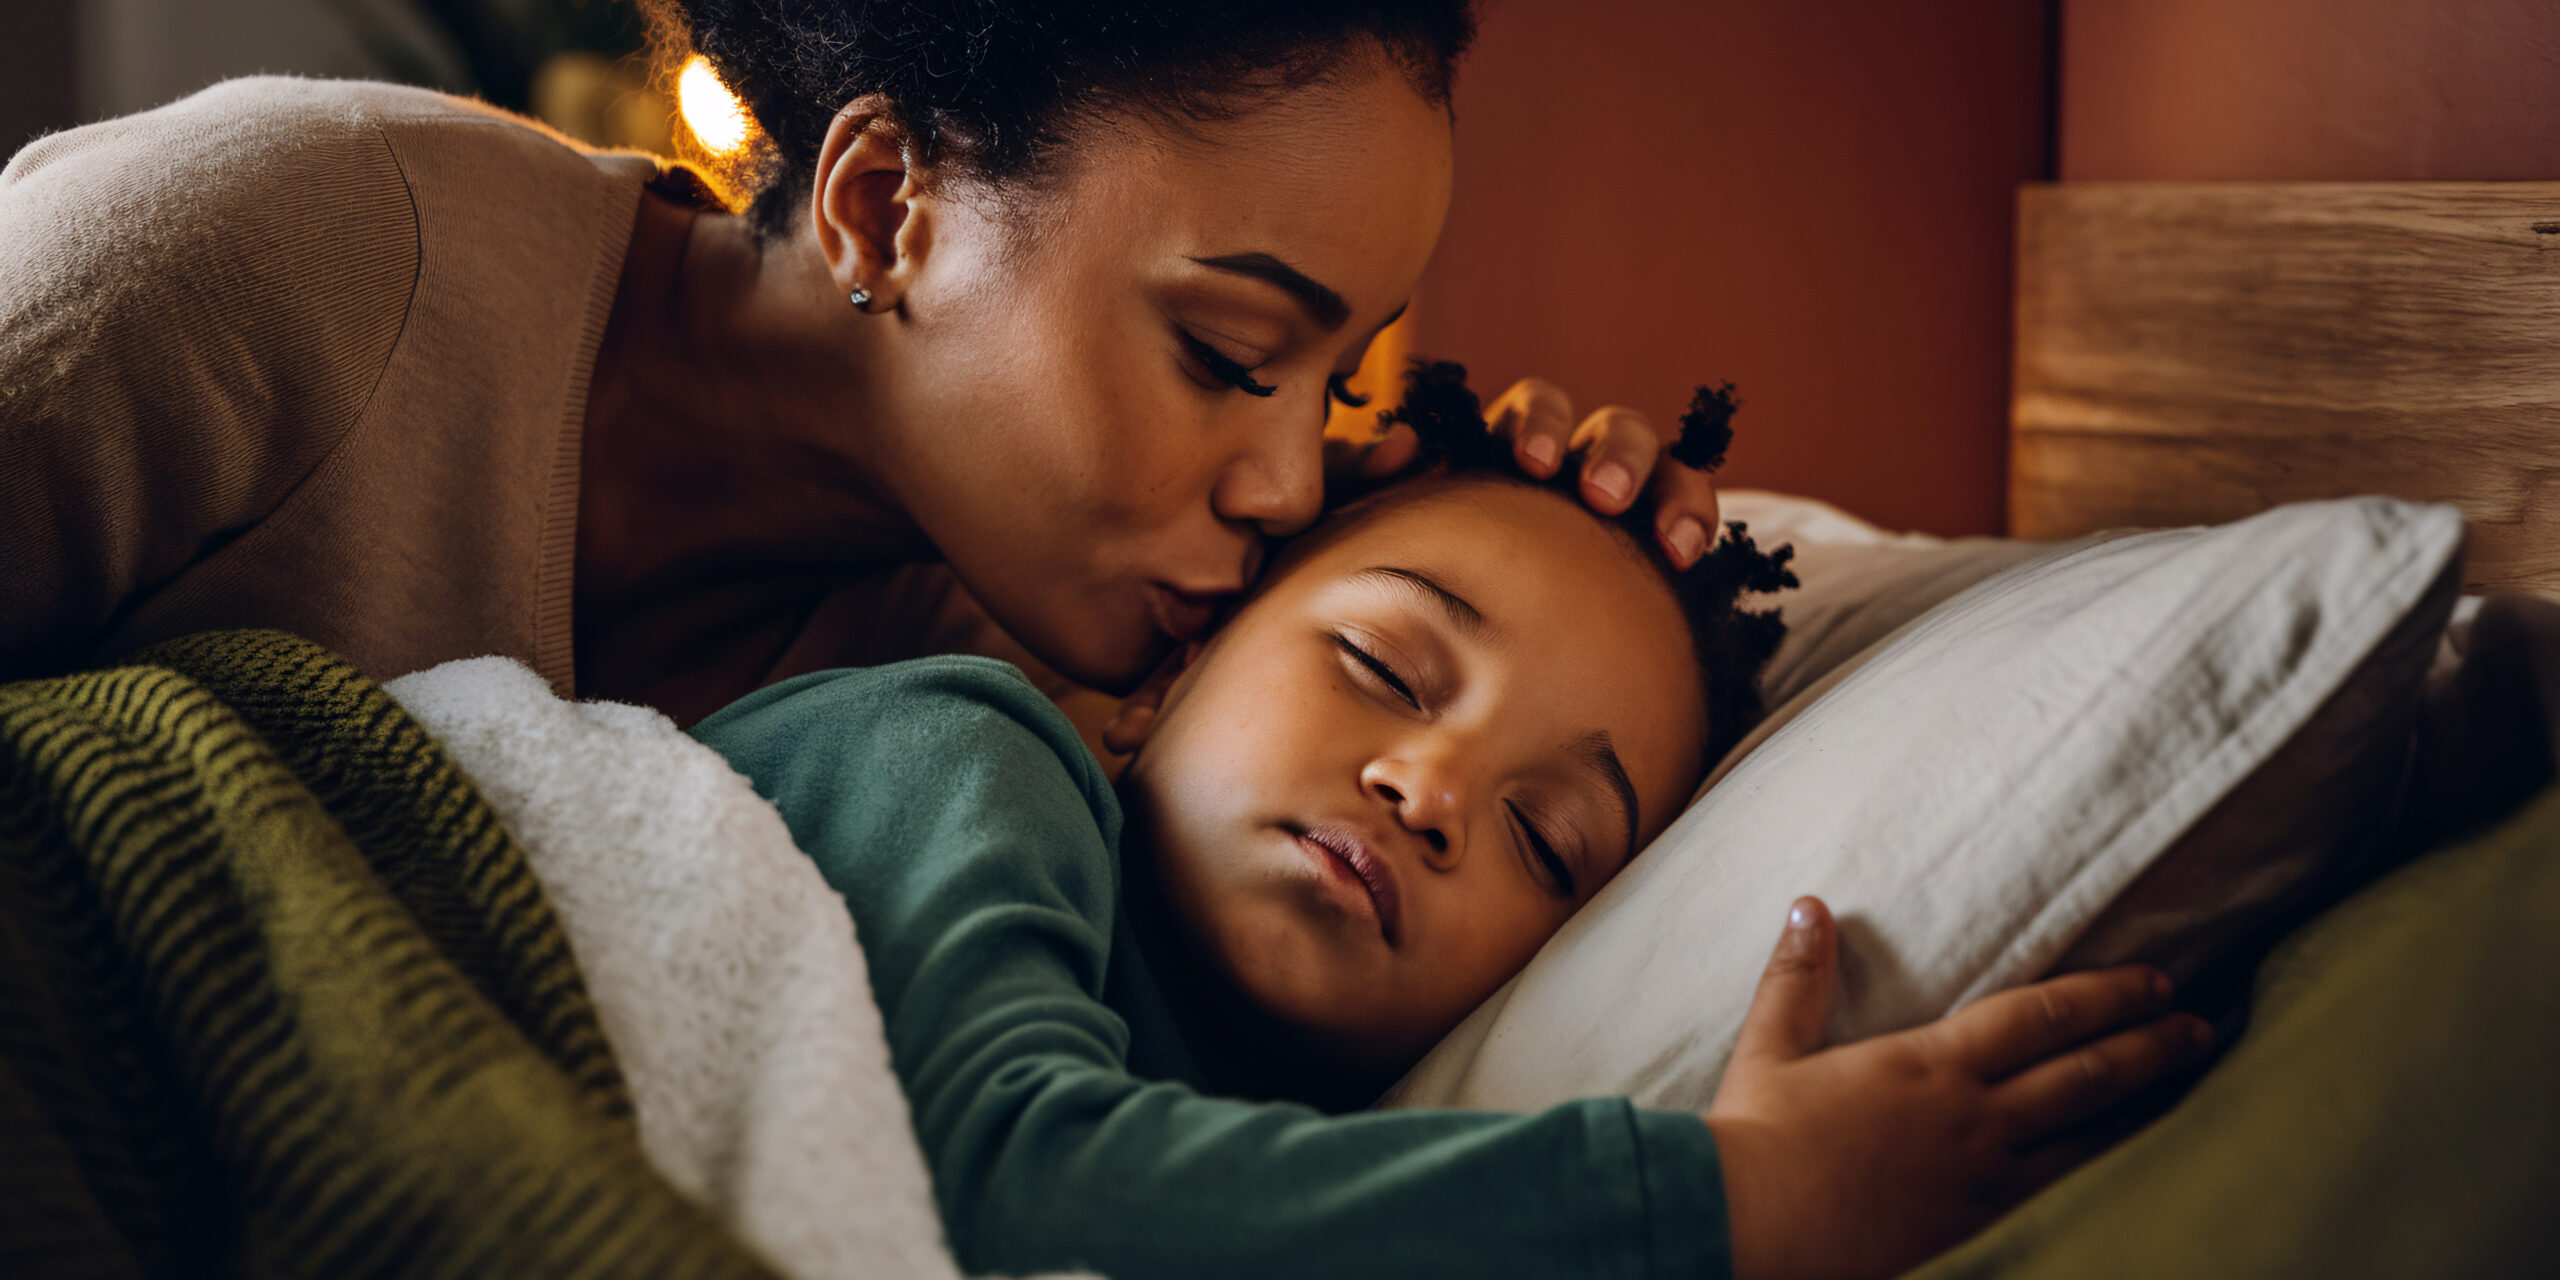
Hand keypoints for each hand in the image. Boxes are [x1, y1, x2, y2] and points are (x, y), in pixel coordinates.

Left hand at [1324, 376, 1724, 567]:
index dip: (1533, 424)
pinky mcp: (1650, 542)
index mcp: (1499, 459)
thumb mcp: (1363, 531)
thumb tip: (1402, 446)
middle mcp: (1562, 471)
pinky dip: (1690, 516)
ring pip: (1650, 454)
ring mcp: (1612, 502)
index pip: (1525, 415)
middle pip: (1600, 425)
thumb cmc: (1402, 591)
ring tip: (1657, 530)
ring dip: (1654, 476)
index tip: (1531, 463)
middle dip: (1605, 448)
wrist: (1452, 677)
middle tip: (1599, 495)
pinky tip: (1683, 555)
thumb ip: (1358, 481)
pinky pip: (1685, 510)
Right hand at [1704, 898, 2214, 1279]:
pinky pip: (2056, 1186)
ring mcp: (1979, 1177)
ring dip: (2141, 1104)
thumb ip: (1798, 976)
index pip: (2038, 1018)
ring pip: (2085, 1136)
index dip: (2103, 996)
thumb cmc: (1756, 1138)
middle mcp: (1970, 1118)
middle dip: (2147, 1045)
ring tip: (2185, 1083)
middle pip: (2083, 1076)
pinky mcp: (1971, 1223)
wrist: (1748, 1227)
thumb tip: (1809, 907)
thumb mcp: (1770, 1045)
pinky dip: (2100, 1161)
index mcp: (1928, 1065)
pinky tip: (2120, 1155)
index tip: (2155, 981)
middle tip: (2197, 1025)